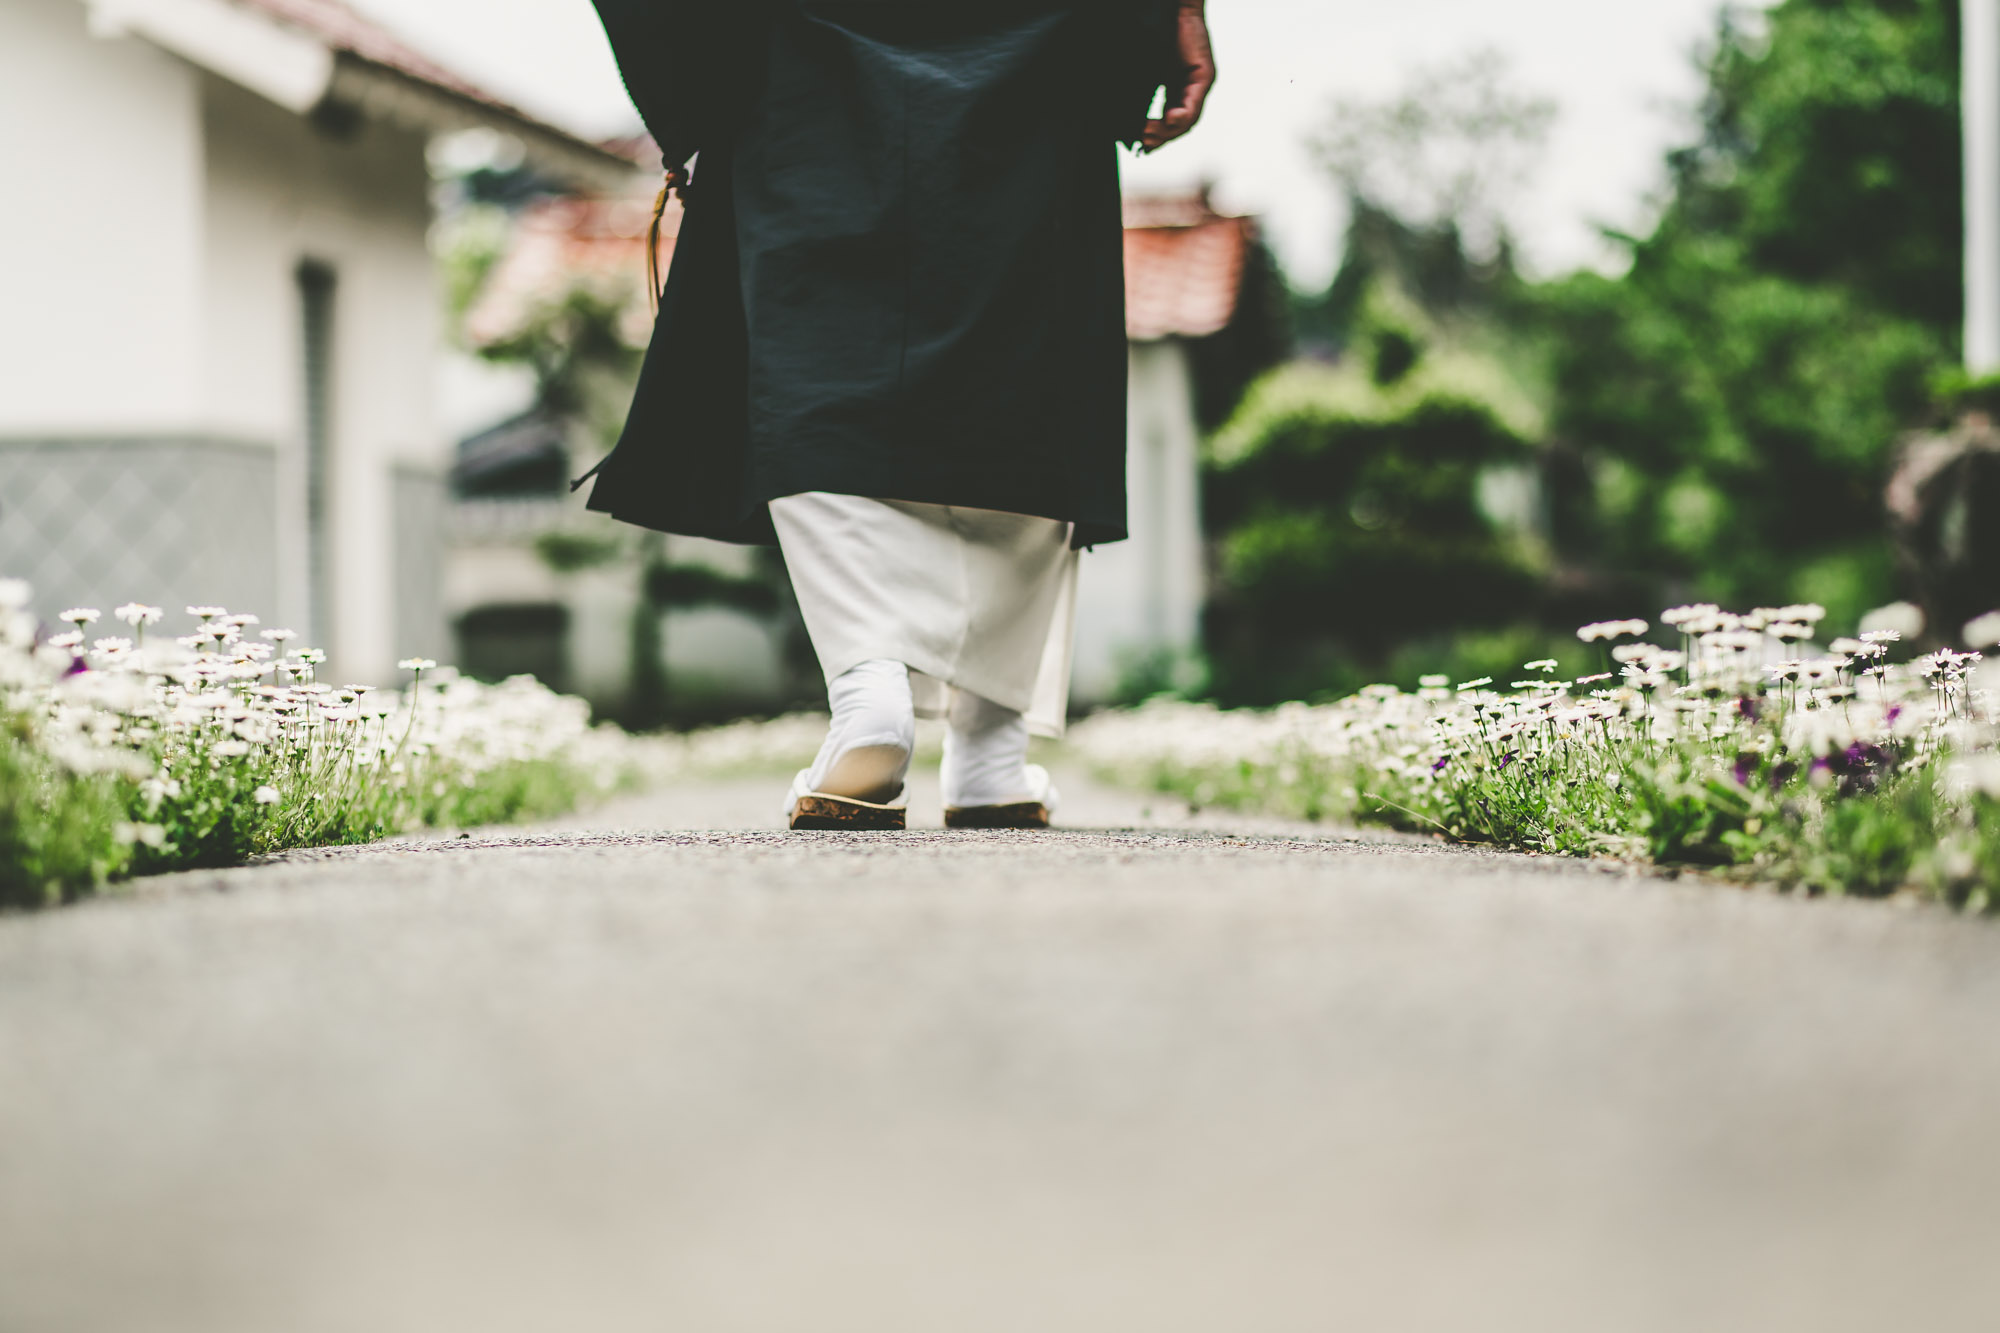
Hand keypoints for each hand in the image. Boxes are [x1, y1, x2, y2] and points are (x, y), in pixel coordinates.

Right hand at [1142, 3, 1214, 151]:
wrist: (1172, 9)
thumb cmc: (1157, 34)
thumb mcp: (1146, 72)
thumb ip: (1141, 93)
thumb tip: (1125, 118)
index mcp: (1177, 88)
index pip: (1170, 121)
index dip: (1158, 137)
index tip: (1143, 147)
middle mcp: (1191, 89)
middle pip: (1180, 126)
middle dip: (1162, 137)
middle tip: (1144, 142)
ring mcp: (1200, 83)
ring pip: (1189, 119)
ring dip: (1170, 130)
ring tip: (1150, 132)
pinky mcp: (1205, 74)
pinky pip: (1195, 102)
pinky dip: (1183, 114)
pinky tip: (1170, 118)